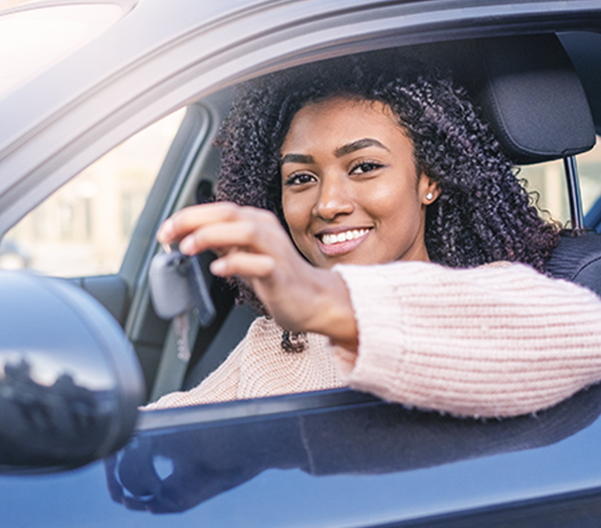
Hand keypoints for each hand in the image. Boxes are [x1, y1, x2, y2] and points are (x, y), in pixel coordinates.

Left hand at [157, 202, 357, 348]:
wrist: (312, 300)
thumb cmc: (278, 277)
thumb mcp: (244, 254)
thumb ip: (221, 242)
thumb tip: (188, 234)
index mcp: (256, 222)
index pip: (219, 210)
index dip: (189, 216)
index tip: (166, 230)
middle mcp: (267, 231)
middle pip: (229, 214)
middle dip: (194, 220)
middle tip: (169, 234)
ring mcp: (276, 250)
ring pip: (246, 231)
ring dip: (213, 236)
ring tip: (188, 247)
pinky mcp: (281, 273)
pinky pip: (260, 263)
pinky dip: (236, 263)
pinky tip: (218, 268)